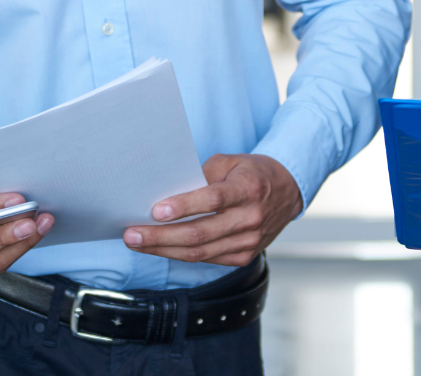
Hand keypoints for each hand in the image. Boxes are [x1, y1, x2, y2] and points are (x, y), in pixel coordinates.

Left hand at [122, 154, 301, 266]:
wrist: (288, 191)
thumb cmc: (252, 173)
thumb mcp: (230, 161)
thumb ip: (202, 175)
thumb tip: (166, 192)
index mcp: (248, 189)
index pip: (213, 200)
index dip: (184, 206)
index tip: (156, 210)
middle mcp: (250, 218)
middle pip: (200, 233)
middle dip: (161, 236)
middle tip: (132, 234)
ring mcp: (249, 242)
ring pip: (200, 252)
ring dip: (164, 249)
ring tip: (138, 243)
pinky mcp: (244, 256)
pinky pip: (207, 259)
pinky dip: (181, 254)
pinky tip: (161, 248)